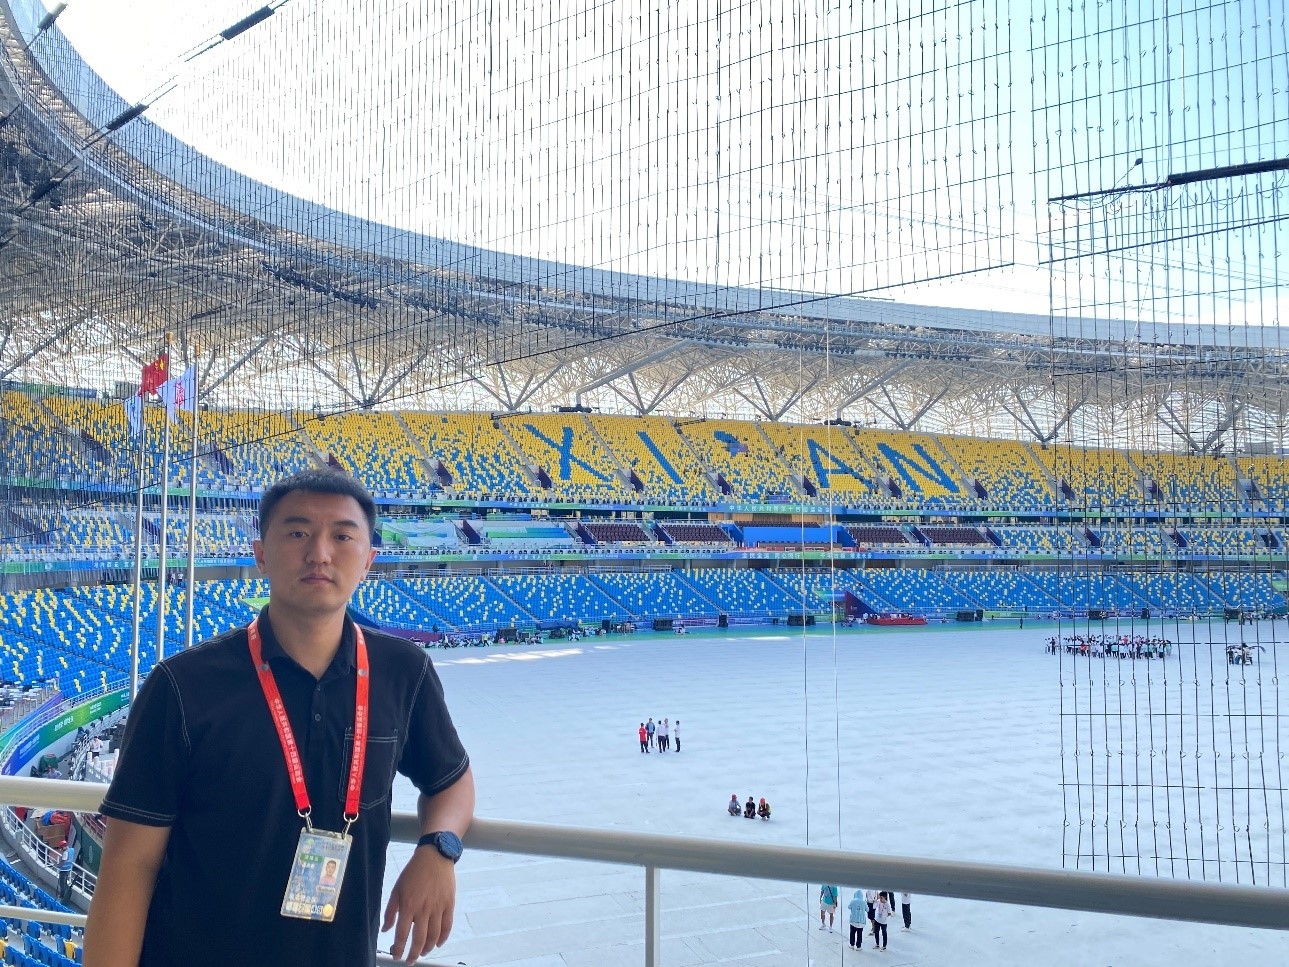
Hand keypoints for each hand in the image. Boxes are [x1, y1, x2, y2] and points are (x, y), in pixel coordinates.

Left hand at [381, 847, 456, 963]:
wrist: (435, 857)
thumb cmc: (414, 872)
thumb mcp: (397, 889)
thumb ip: (391, 911)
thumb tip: (386, 929)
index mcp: (408, 905)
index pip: (402, 934)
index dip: (399, 949)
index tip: (396, 956)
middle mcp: (424, 909)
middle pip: (419, 939)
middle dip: (413, 954)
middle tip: (410, 960)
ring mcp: (438, 907)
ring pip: (434, 935)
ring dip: (428, 948)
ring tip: (423, 952)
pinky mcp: (449, 904)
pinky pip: (447, 926)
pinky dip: (443, 938)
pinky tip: (438, 943)